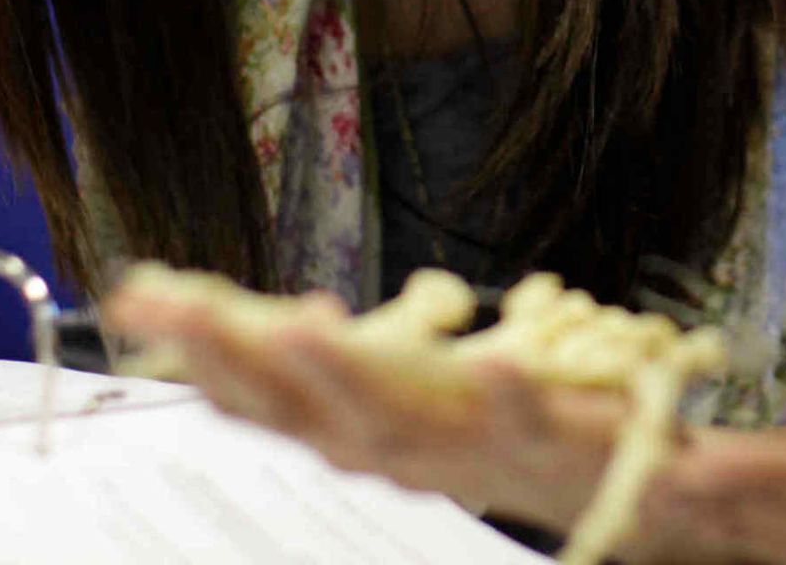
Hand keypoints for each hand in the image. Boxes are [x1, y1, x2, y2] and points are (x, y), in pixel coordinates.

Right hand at [100, 282, 629, 533]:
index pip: (268, 395)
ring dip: (340, 377)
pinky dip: (508, 393)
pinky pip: (528, 420)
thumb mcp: (433, 383)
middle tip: (173, 303)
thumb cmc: (526, 427)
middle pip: (303, 409)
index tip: (138, 295)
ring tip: (297, 319)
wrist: (648, 490)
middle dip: (234, 357)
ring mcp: (475, 453)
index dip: (202, 350)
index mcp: (369, 427)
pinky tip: (494, 357)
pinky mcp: (554, 441)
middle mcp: (404, 451)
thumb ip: (373, 347)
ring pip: (391, 425)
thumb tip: (294, 311)